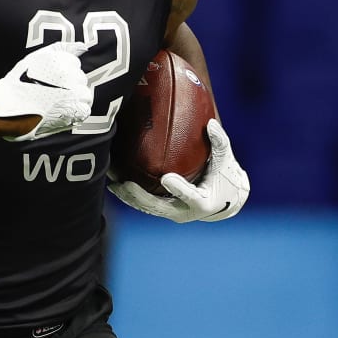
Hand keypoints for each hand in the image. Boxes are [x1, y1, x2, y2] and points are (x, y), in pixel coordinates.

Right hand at [0, 42, 92, 140]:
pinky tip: (61, 112)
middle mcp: (70, 73)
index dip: (61, 74)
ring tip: (55, 103)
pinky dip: (75, 112)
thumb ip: (62, 48)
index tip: (49, 81)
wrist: (8, 107)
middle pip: (80, 78)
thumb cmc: (18, 83)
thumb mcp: (37, 57)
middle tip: (50, 93)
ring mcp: (75, 92)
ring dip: (74, 99)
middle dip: (69, 85)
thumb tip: (83, 46)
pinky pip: (85, 109)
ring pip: (85, 94)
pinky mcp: (76, 110)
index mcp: (62, 59)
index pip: (74, 63)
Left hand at [109, 118, 248, 221]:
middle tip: (125, 183)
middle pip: (159, 206)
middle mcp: (185, 212)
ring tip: (112, 183)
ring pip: (147, 208)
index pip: (190, 196)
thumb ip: (220, 143)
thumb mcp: (226, 161)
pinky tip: (114, 184)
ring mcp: (172, 213)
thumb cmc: (225, 178)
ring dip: (128, 197)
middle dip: (140, 197)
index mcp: (203, 202)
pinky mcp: (163, 210)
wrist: (224, 201)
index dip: (179, 189)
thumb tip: (211, 124)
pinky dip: (130, 196)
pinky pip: (144, 205)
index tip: (166, 178)